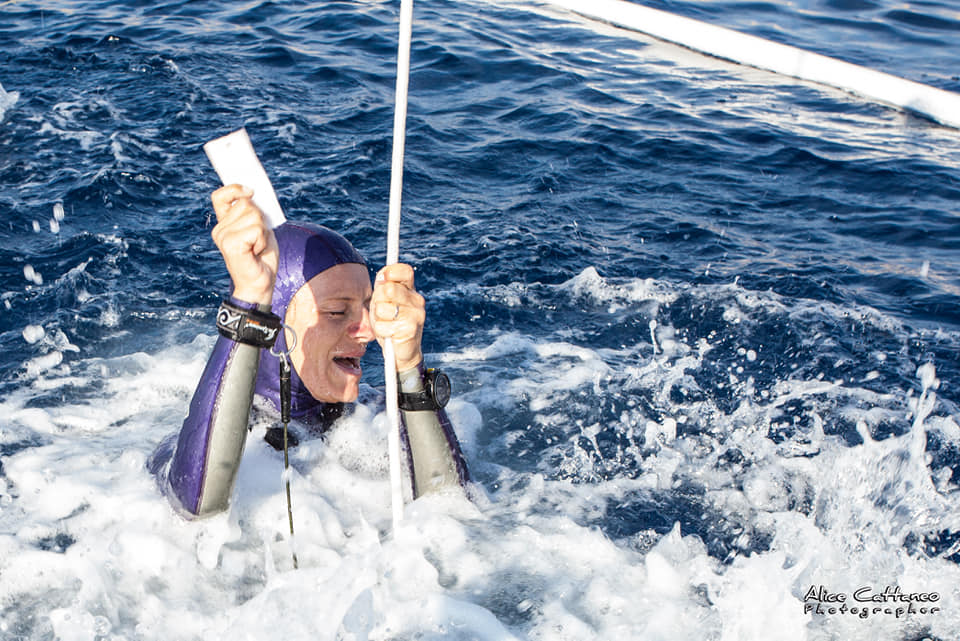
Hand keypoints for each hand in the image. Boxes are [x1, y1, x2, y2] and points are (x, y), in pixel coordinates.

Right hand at [210, 184, 278, 305]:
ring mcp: (223, 236)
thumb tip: (255, 194)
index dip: (234, 188)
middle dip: (261, 220)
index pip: (220, 196)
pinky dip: (262, 240)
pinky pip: (256, 229)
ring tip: (257, 247)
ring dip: (263, 232)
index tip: (250, 191)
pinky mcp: (230, 244)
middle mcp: (220, 229)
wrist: (260, 285)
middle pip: (247, 204)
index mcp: (225, 224)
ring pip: (254, 215)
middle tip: (258, 240)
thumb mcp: (260, 230)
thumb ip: (255, 213)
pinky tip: (256, 252)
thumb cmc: (261, 259)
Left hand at [370, 263, 424, 371]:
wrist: (400, 352)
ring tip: (386, 324)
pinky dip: (381, 331)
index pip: (405, 271)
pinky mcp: (410, 329)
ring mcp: (416, 315)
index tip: (383, 278)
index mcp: (410, 291)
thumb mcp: (382, 302)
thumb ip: (382, 288)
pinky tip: (389, 334)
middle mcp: (417, 300)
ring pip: (382, 308)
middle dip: (378, 300)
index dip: (392, 271)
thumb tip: (383, 275)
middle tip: (382, 311)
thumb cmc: (389, 324)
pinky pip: (382, 325)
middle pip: (388, 289)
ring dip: (378, 318)